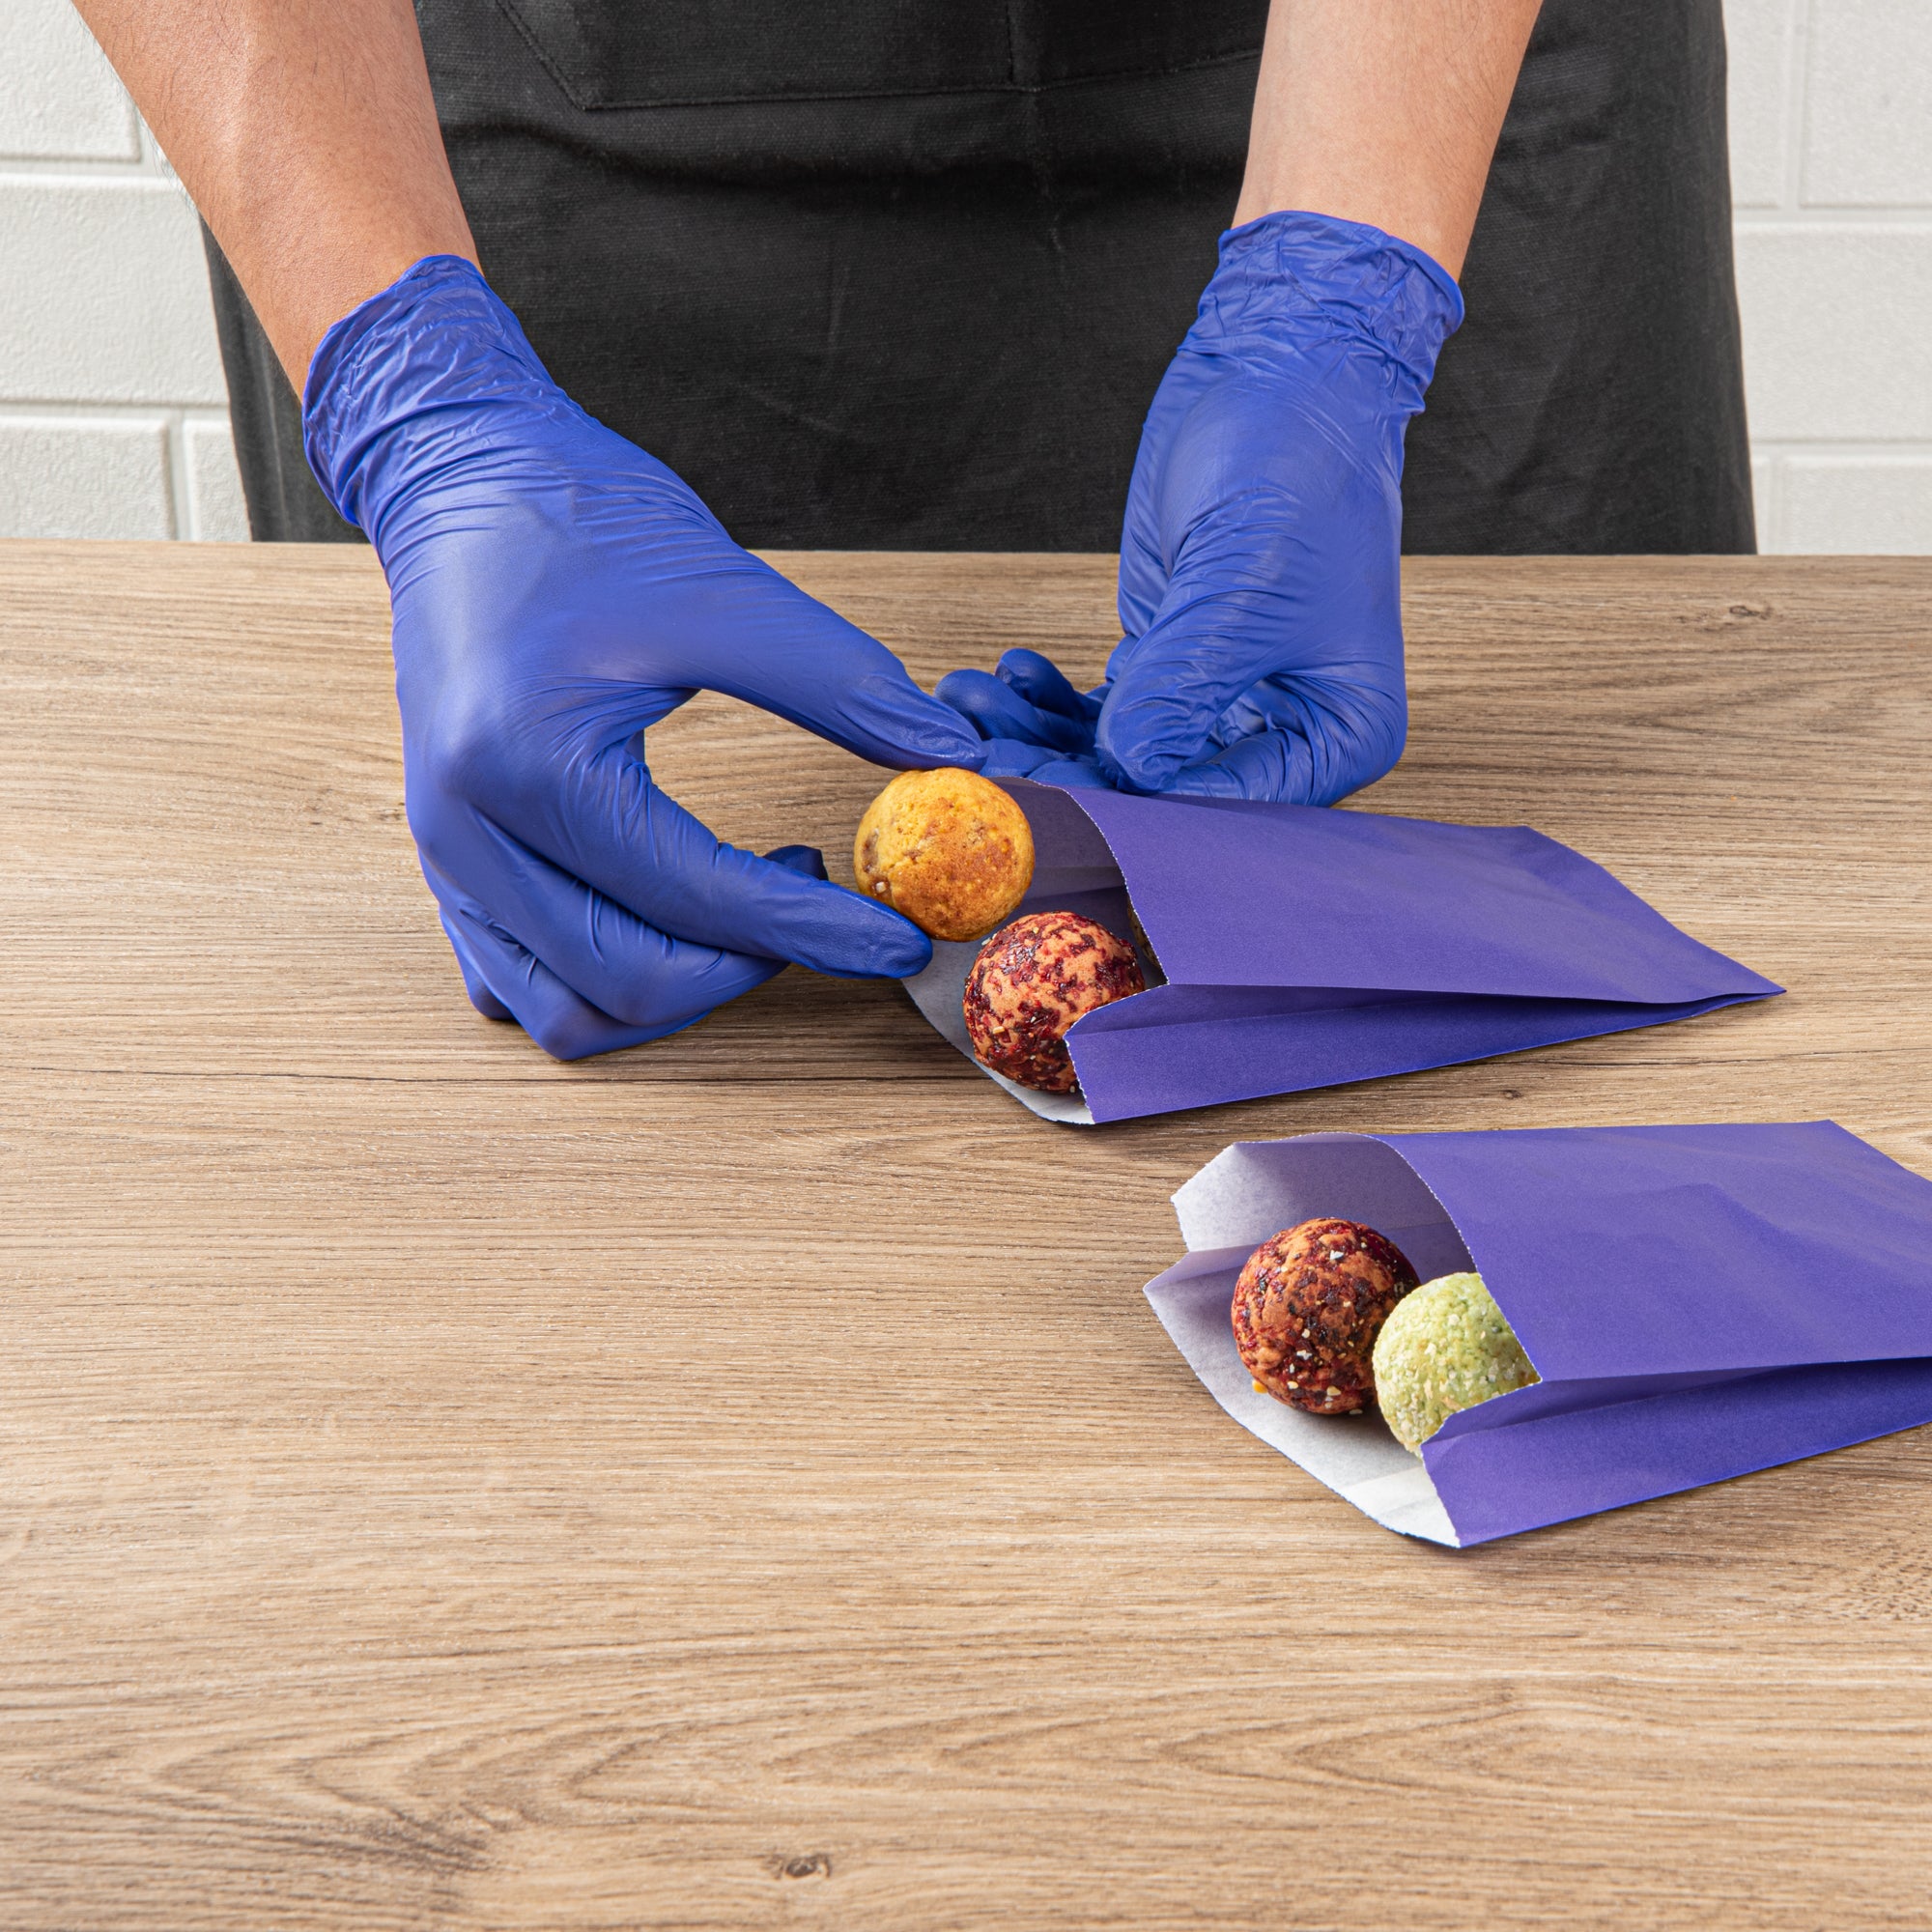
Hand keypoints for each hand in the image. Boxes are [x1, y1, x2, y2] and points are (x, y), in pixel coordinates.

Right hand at [304, 258, 982, 1058]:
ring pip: (570, 1011)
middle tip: (831, 915)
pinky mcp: (452, 864)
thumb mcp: (721, 588)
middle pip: (628, 984)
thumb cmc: (576, 517)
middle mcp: (467, 831)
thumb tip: (947, 758)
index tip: (900, 939)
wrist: (461, 476)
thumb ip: (839, 683)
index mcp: (525, 762)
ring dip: (679, 993)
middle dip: (749, 970)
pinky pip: (525, 983)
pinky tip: (678, 915)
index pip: (694, 899)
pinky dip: (610, 982)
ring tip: (755, 913)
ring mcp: (448, 857)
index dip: (815, 932)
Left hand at [942, 210, 1461, 803]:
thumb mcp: (1240, 582)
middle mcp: (1284, 735)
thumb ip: (1184, 685)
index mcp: (1340, 735)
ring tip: (969, 703)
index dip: (1129, 809)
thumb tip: (1126, 769)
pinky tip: (1000, 678)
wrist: (1280, 371)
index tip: (1037, 798)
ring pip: (1118, 757)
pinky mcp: (1169, 667)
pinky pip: (1100, 715)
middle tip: (978, 761)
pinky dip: (1045, 704)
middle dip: (1064, 775)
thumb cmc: (1296, 462)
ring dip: (1038, 737)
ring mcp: (1221, 705)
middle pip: (1164, 793)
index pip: (1225, 806)